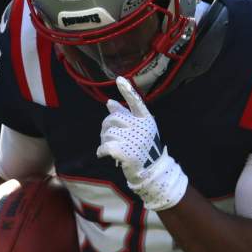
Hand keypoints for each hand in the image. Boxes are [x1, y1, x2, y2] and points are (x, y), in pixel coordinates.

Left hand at [96, 77, 187, 210]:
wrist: (150, 172)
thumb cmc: (142, 147)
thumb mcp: (137, 130)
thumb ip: (124, 115)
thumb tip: (109, 102)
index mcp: (145, 119)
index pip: (135, 102)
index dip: (127, 91)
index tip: (120, 79)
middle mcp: (141, 127)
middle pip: (112, 118)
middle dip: (106, 127)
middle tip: (109, 138)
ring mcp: (134, 139)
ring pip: (107, 133)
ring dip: (104, 141)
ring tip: (111, 148)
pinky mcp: (126, 152)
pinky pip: (104, 147)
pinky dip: (101, 151)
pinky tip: (103, 154)